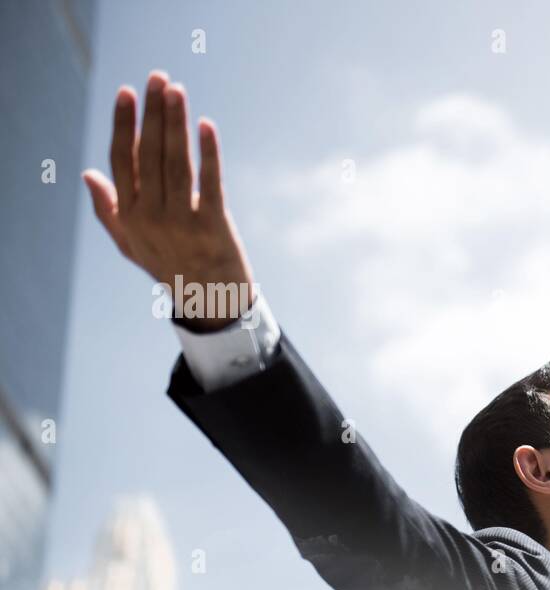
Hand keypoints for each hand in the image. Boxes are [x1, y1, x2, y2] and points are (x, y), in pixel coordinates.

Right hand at [82, 70, 255, 330]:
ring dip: (176, 124)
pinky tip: (206, 127)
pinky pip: (210, 183)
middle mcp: (152, 216)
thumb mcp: (131, 243)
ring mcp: (182, 222)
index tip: (127, 92)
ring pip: (176, 163)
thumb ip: (109, 210)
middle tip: (158, 78)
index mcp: (130, 214)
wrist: (210, 303)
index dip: (124, 124)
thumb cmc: (169, 266)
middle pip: (150, 154)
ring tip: (177, 91)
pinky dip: (208, 154)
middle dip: (153, 113)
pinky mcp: (213, 227)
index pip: (123, 159)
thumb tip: (88, 174)